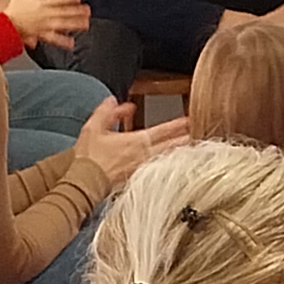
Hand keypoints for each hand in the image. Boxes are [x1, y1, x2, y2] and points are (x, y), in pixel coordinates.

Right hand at [1, 0, 90, 50]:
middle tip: (88, 11)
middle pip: (63, 11)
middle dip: (77, 11)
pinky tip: (71, 43)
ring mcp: (44, 25)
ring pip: (62, 24)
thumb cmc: (12, 10)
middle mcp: (45, 14)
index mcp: (40, 2)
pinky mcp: (41, 35)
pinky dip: (62, 41)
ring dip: (74, 24)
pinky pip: (53, 38)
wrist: (5, 25)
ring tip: (85, 24)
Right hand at [72, 97, 195, 180]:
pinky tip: (172, 166)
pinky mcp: (139, 180)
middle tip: (198, 133)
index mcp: (137, 141)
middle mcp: (145, 155)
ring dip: (179, 152)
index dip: (179, 124)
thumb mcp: (94, 127)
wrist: (85, 182)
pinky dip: (168, 165)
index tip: (191, 119)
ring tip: (190, 149)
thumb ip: (107, 111)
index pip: (164, 130)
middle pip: (172, 146)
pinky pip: (158, 170)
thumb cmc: (89, 157)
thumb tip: (116, 101)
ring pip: (167, 158)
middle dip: (186, 138)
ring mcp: (144, 169)